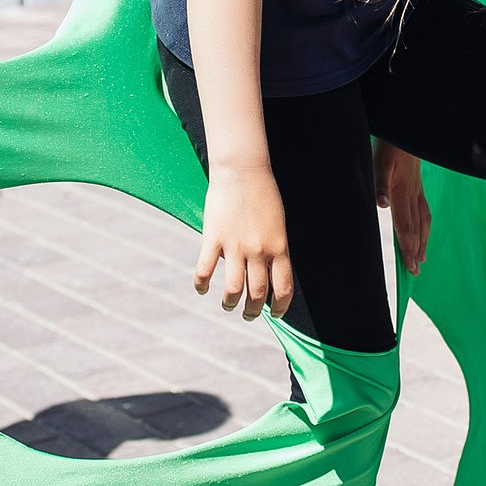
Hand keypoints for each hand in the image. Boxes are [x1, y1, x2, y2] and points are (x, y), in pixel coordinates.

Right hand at [195, 164, 292, 322]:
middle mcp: (259, 252)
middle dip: (252, 311)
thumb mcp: (278, 225)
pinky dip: (202, 285)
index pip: (283, 288)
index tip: (275, 314)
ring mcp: (235, 247)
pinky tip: (203, 289)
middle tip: (248, 313)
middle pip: (257, 294)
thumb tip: (268, 273)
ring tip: (228, 305)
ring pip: (233, 290)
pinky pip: (205, 271)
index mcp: (280, 248)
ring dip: (230, 303)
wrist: (242, 171)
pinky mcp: (213, 239)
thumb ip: (275, 250)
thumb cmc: (264, 195)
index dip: (280, 307)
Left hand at [374, 140, 430, 272]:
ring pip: (423, 221)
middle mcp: (412, 194)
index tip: (411, 266)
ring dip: (422, 240)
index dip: (408, 247)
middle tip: (416, 271)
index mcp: (401, 192)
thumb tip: (382, 205)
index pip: (406, 226)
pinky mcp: (417, 185)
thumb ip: (380, 183)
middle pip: (416, 228)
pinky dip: (424, 225)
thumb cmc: (391, 146)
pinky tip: (423, 229)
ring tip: (422, 257)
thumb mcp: (379, 162)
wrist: (406, 131)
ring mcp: (417, 190)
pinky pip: (424, 210)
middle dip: (416, 250)